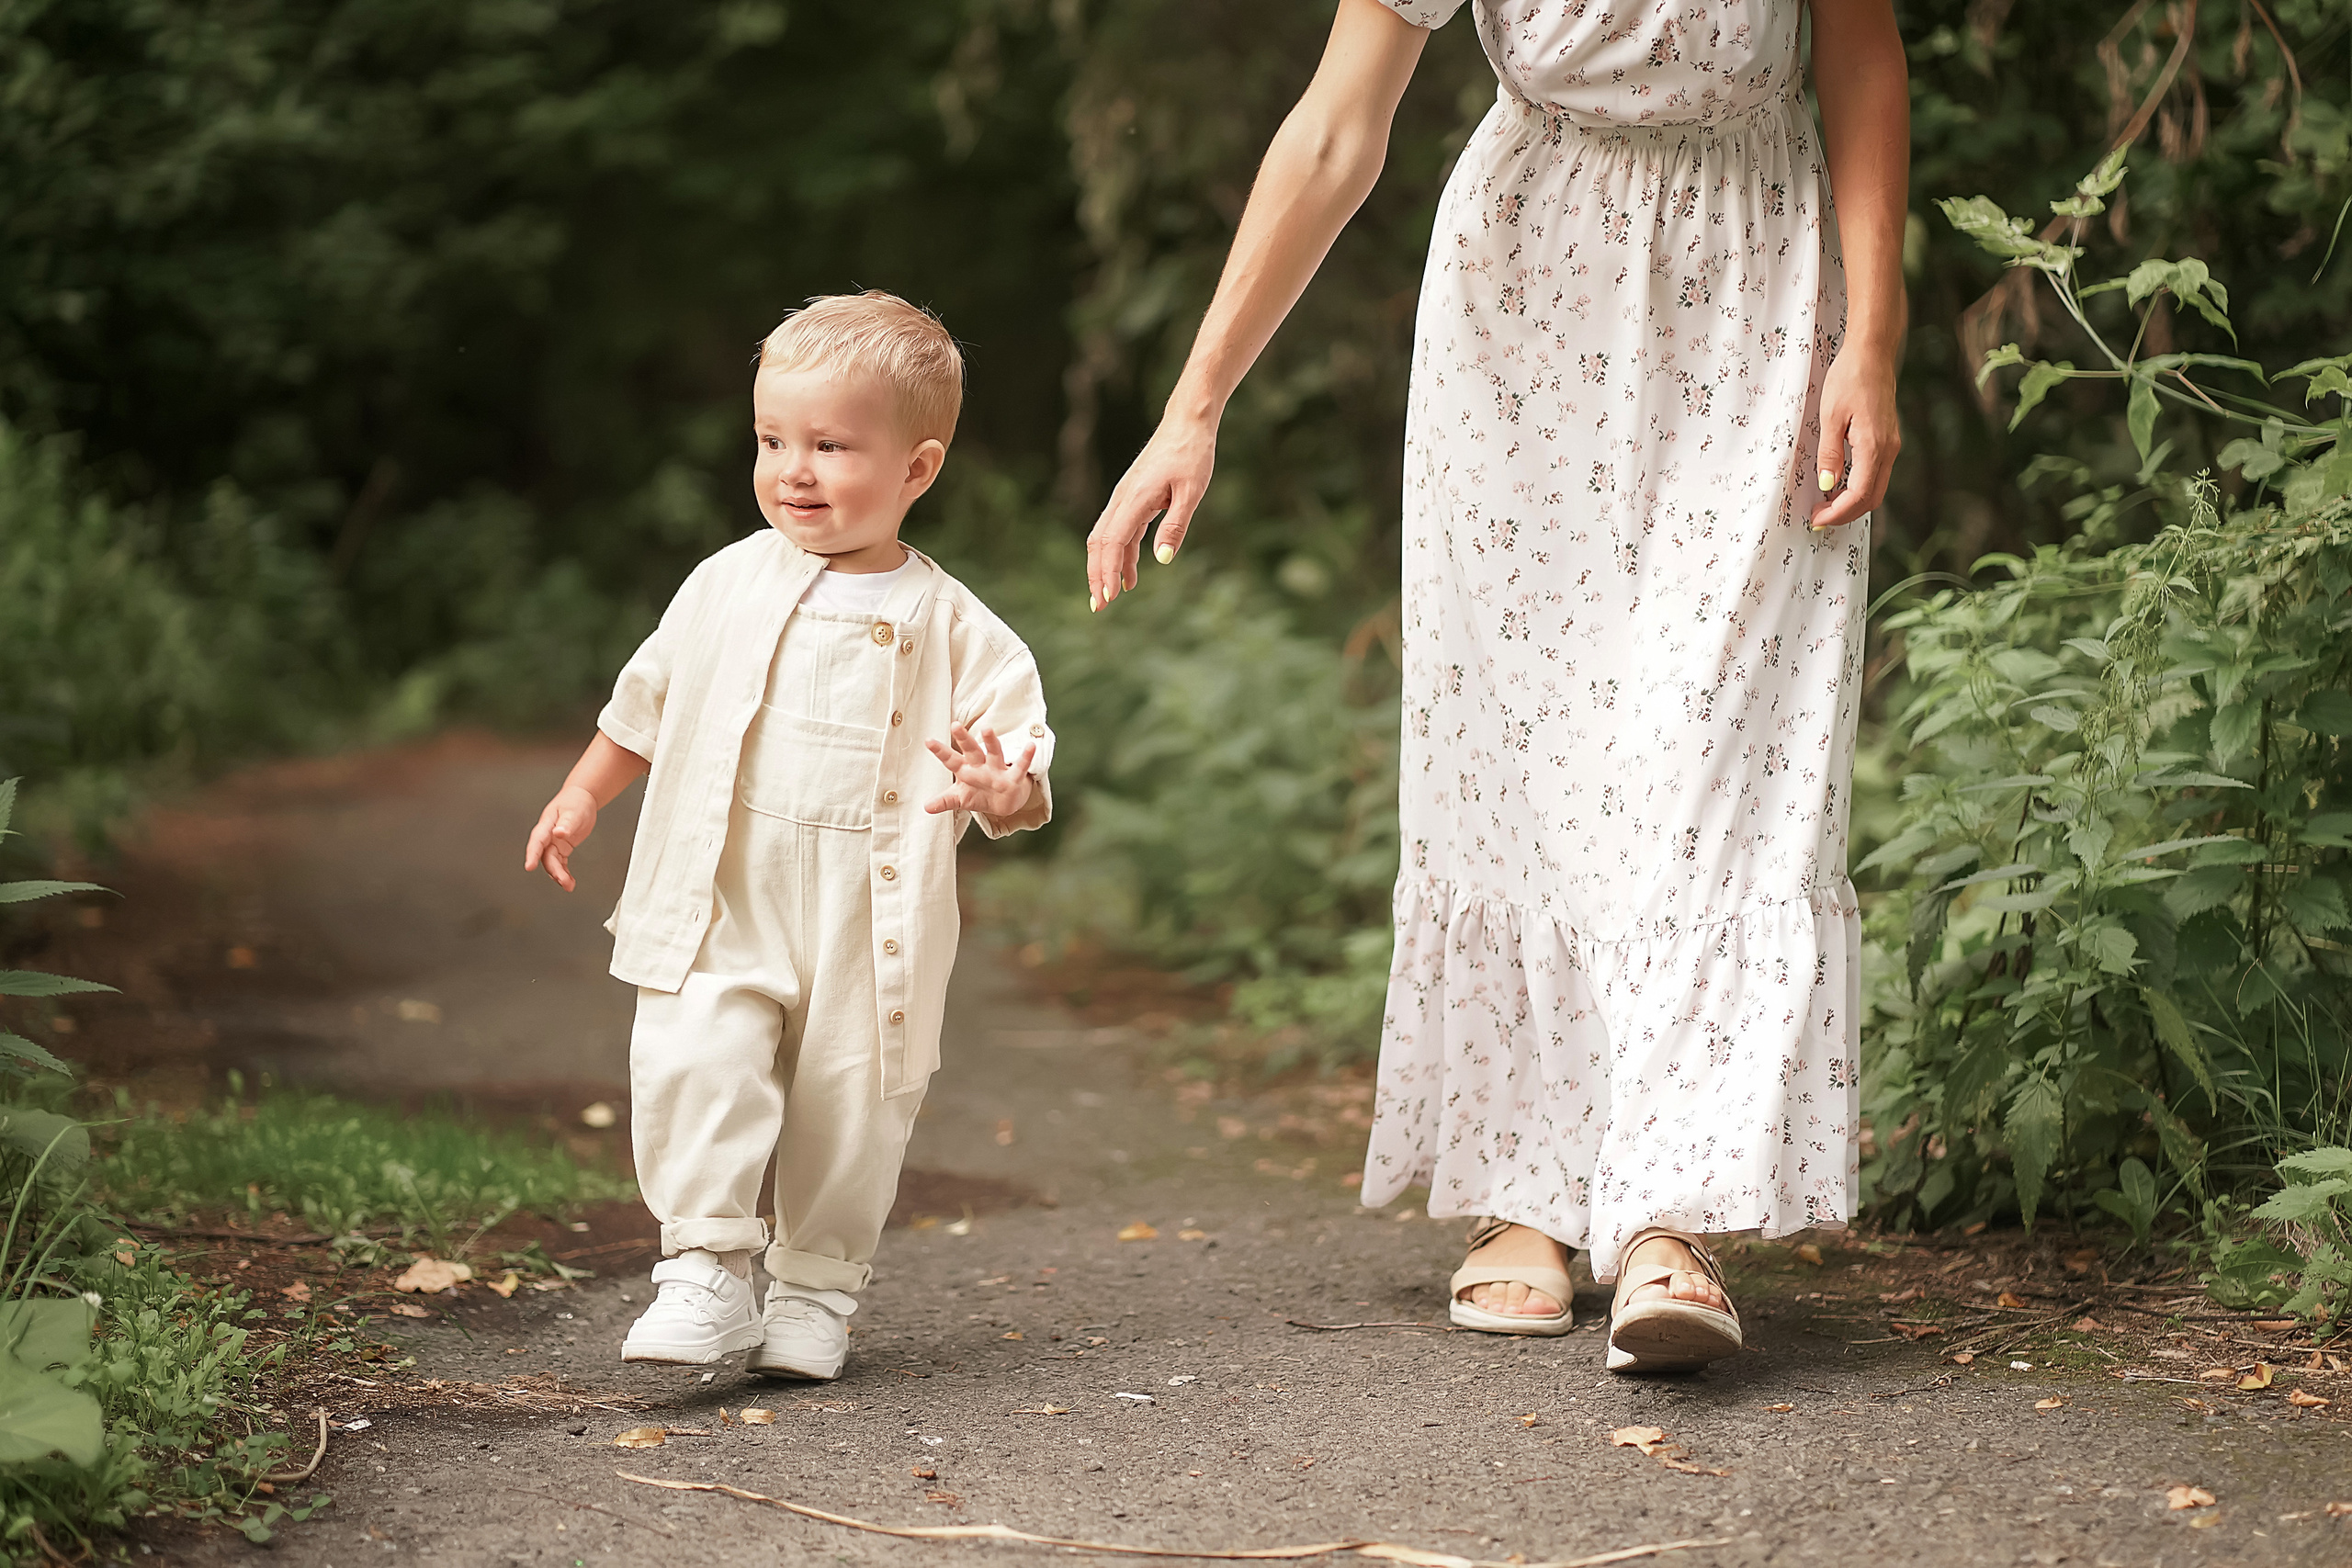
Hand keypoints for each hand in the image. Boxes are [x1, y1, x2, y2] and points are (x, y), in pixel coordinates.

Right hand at [524, 786, 598, 890]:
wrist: (581, 798)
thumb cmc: (575, 802)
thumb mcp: (573, 811)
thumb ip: (567, 823)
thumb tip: (559, 833)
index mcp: (546, 825)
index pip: (537, 841)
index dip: (532, 854)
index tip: (529, 867)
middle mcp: (547, 836)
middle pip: (546, 856)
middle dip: (553, 870)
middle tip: (563, 881)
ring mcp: (554, 843)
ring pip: (552, 862)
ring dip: (559, 875)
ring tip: (568, 885)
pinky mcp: (562, 848)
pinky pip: (560, 863)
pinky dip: (564, 872)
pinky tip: (569, 881)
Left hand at [923, 723, 1037, 816]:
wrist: (1004, 802)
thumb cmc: (980, 794)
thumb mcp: (961, 799)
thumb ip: (944, 801)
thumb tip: (925, 807)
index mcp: (966, 770)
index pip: (951, 760)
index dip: (940, 752)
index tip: (928, 741)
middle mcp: (981, 766)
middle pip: (972, 751)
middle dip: (964, 739)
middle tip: (955, 725)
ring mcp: (998, 770)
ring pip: (995, 753)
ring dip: (991, 742)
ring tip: (987, 729)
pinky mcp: (1014, 778)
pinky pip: (1020, 767)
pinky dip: (1026, 757)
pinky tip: (1030, 746)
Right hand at [1086, 414, 1216, 610]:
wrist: (1187, 424)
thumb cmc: (1192, 455)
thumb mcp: (1192, 492)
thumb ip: (1176, 525)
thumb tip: (1162, 559)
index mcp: (1135, 498)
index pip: (1114, 541)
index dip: (1109, 571)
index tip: (1109, 597)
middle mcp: (1122, 498)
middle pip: (1099, 543)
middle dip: (1096, 575)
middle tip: (1098, 606)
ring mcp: (1124, 497)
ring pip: (1105, 538)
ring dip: (1105, 567)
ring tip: (1109, 596)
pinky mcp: (1132, 497)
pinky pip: (1119, 530)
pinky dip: (1121, 554)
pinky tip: (1130, 574)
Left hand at [1809, 342, 1900, 531]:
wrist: (1872, 354)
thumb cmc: (1849, 378)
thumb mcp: (1830, 417)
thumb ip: (1830, 454)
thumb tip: (1827, 485)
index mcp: (1875, 446)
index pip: (1859, 495)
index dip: (1838, 513)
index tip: (1817, 519)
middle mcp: (1889, 449)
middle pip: (1872, 499)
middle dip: (1846, 514)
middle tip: (1818, 517)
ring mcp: (1891, 445)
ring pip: (1876, 488)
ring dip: (1852, 502)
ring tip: (1825, 504)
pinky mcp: (1888, 440)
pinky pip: (1876, 474)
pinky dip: (1859, 487)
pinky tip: (1839, 485)